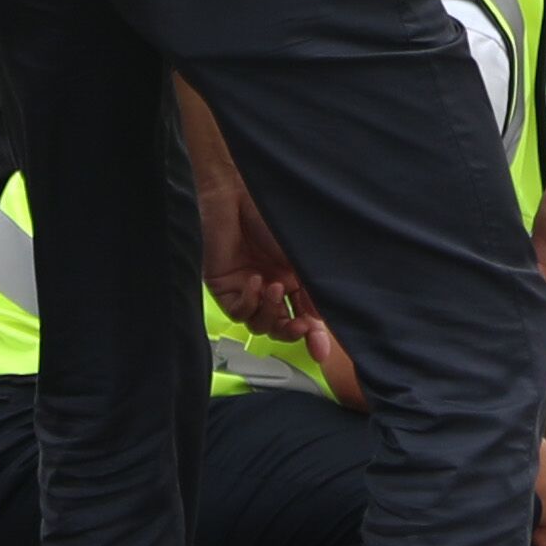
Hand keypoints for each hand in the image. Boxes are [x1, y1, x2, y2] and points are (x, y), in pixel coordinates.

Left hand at [200, 173, 315, 348]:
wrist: (243, 192)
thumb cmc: (276, 215)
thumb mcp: (304, 260)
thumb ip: (313, 293)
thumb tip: (321, 325)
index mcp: (295, 282)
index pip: (305, 319)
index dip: (313, 338)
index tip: (321, 352)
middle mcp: (271, 287)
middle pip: (280, 328)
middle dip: (290, 331)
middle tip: (298, 324)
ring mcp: (247, 288)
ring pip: (258, 324)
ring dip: (268, 312)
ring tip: (274, 288)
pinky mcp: (224, 286)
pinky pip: (237, 311)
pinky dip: (248, 302)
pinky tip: (255, 282)